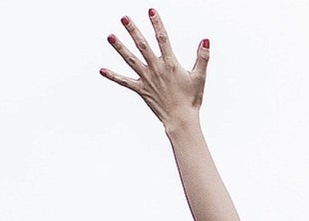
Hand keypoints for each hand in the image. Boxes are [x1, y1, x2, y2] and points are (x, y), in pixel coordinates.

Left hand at [99, 8, 207, 129]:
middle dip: (133, 30)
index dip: (156, 23)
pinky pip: (125, 82)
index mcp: (170, 64)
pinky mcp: (142, 90)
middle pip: (142, 45)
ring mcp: (147, 79)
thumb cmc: (191, 100)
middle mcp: (156, 69)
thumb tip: (205, 40)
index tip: (151, 11)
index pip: (162, 38)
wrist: (181, 120)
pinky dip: (114, 76)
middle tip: (124, 18)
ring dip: (120, 48)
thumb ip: (202, 58)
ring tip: (110, 36)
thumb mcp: (200, 78)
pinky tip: (102, 70)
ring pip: (131, 60)